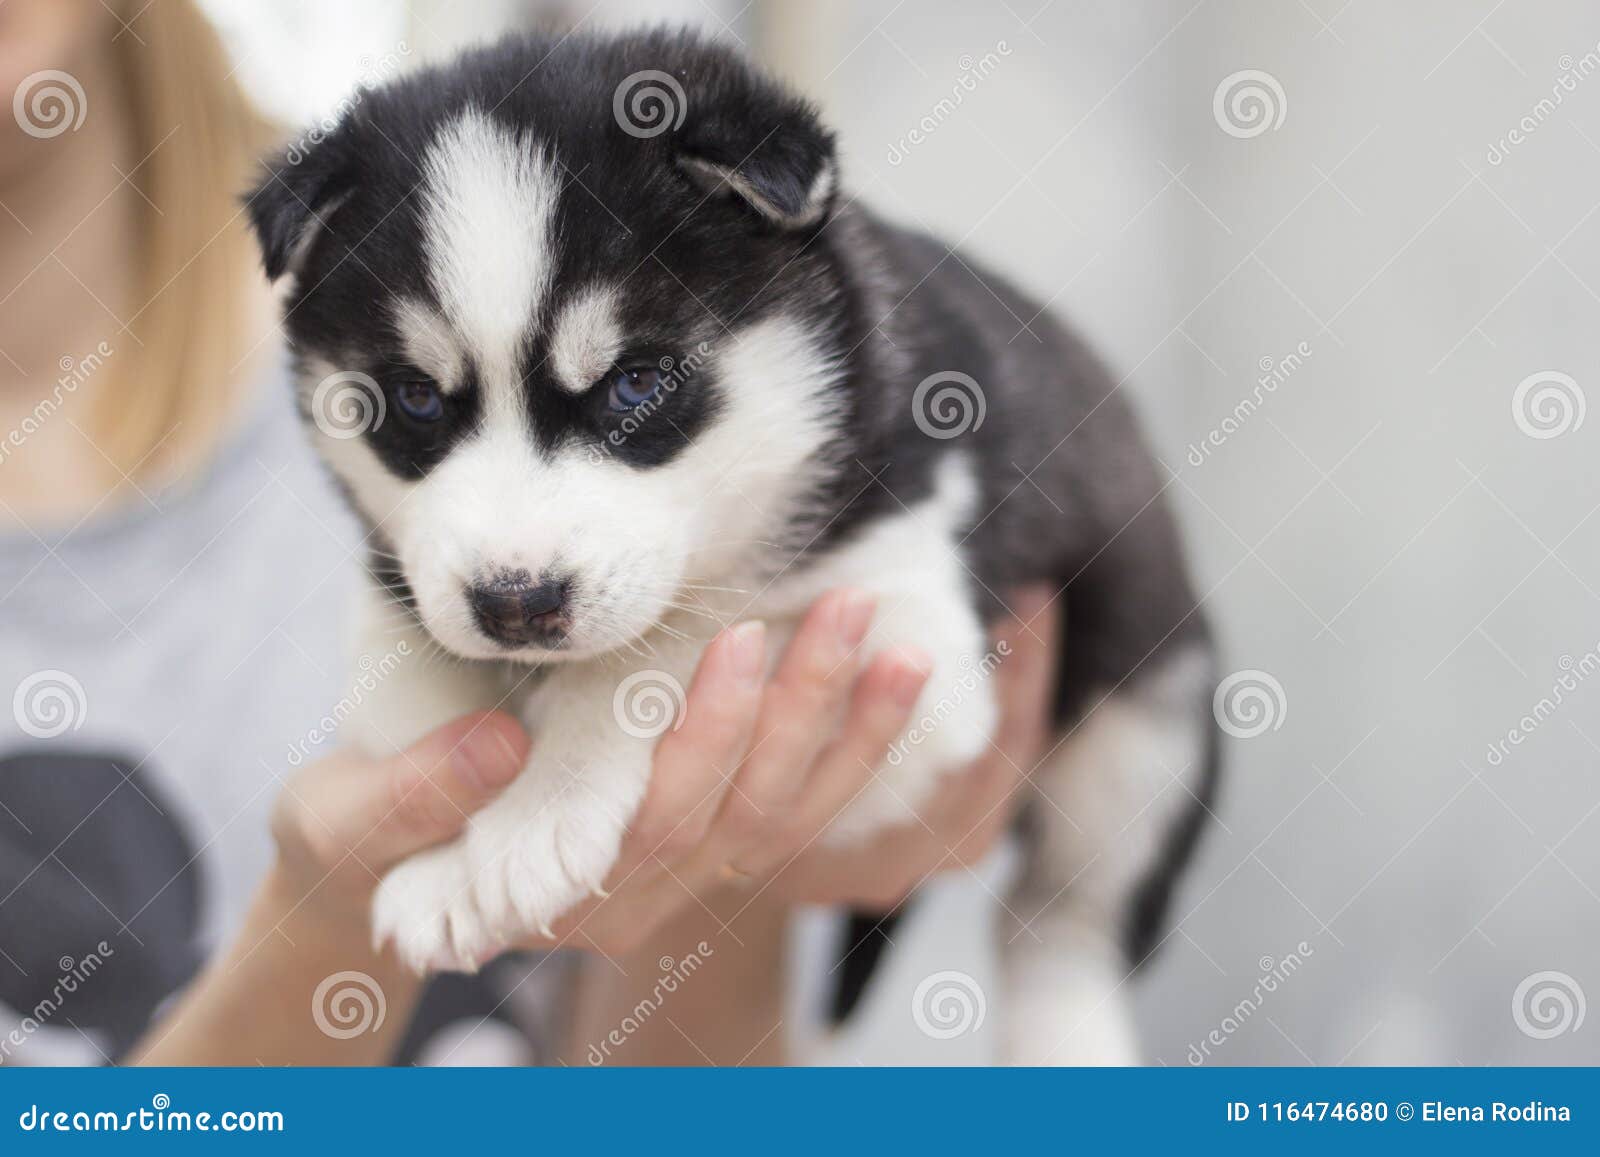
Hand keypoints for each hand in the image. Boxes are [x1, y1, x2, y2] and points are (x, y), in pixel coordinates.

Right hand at [267, 586, 1056, 962]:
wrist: (370, 873)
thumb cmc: (350, 837)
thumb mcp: (344, 819)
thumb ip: (411, 794)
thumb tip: (496, 747)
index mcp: (556, 897)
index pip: (656, 828)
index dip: (706, 739)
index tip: (738, 638)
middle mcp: (633, 905)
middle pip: (744, 821)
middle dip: (802, 711)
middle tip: (846, 606)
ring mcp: (675, 882)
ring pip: (787, 823)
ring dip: (849, 732)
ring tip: (898, 640)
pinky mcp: (697, 844)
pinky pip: (793, 812)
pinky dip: (847, 750)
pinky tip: (888, 677)